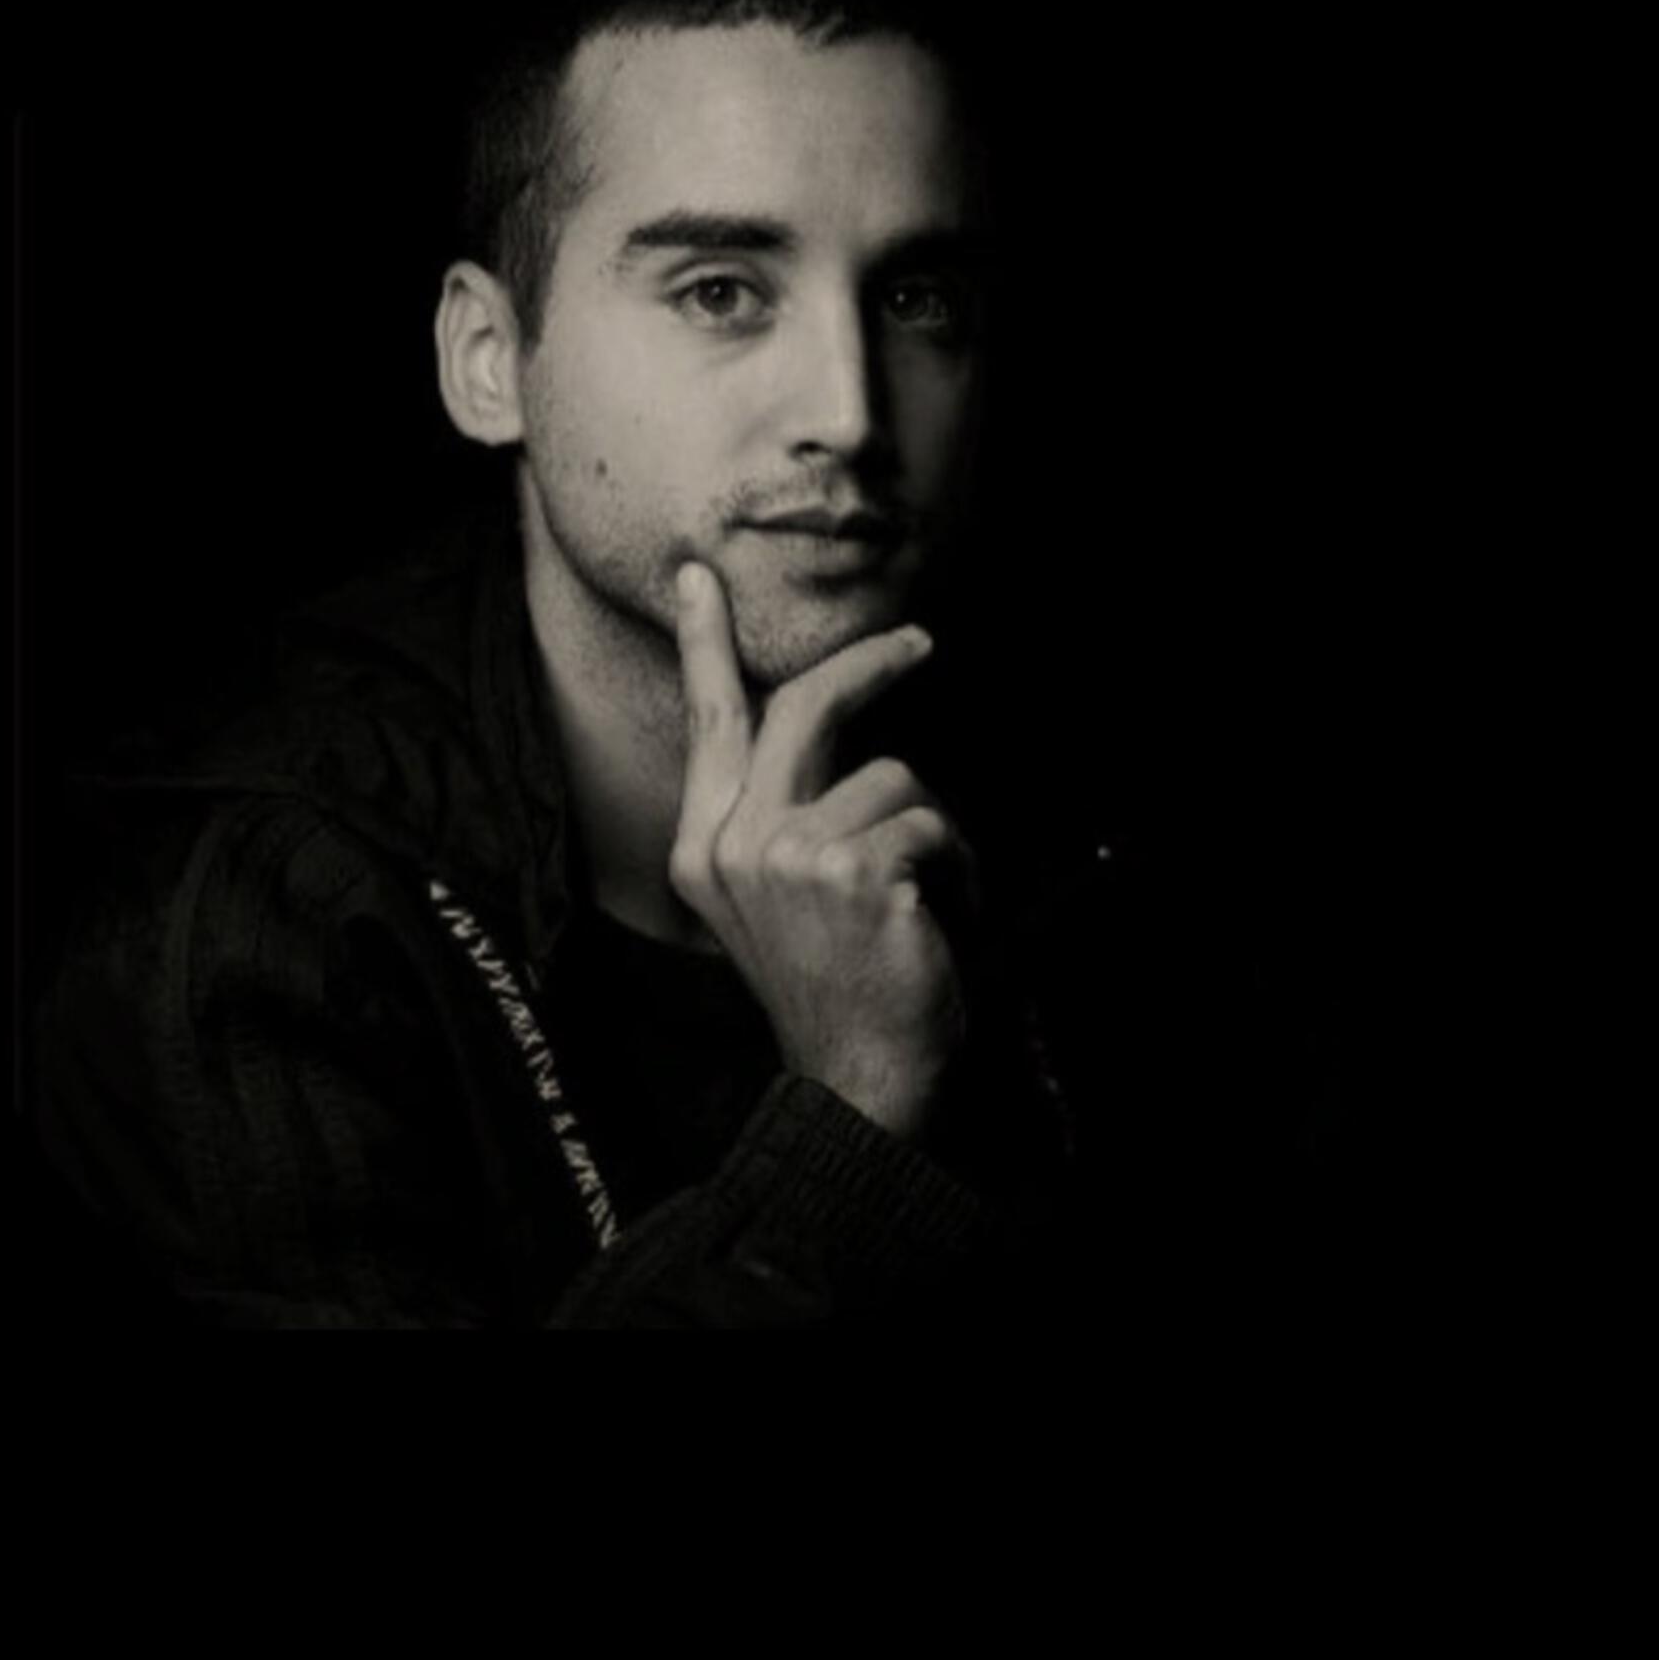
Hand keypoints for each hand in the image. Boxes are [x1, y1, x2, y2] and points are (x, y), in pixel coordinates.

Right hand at [668, 561, 978, 1140]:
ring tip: (930, 897)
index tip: (699, 579)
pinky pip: (932, 822)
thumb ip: (777, 817)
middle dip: (869, 665)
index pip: (711, 723)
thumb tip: (820, 725)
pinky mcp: (854, 868)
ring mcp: (790, 853)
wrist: (856, 1081)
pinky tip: (941, 921)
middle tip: (918, 645)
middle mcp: (735, 842)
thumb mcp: (778, 898)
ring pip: (893, 775)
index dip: (708, 644)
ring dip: (934, 832)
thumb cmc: (833, 987)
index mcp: (705, 846)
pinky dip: (959, 868)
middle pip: (804, 708)